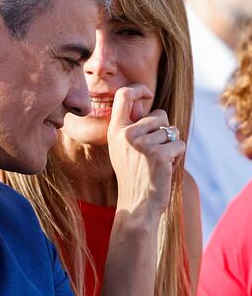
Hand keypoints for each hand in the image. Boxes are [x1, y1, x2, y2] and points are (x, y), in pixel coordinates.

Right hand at [107, 83, 185, 216]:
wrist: (137, 205)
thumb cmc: (134, 176)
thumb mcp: (124, 149)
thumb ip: (132, 126)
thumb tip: (143, 103)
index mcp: (116, 131)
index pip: (124, 94)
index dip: (139, 89)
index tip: (147, 94)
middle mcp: (127, 134)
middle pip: (159, 115)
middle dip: (164, 132)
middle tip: (152, 154)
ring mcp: (143, 143)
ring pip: (172, 130)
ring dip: (171, 147)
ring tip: (157, 163)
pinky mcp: (159, 153)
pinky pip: (179, 144)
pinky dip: (177, 157)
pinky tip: (164, 170)